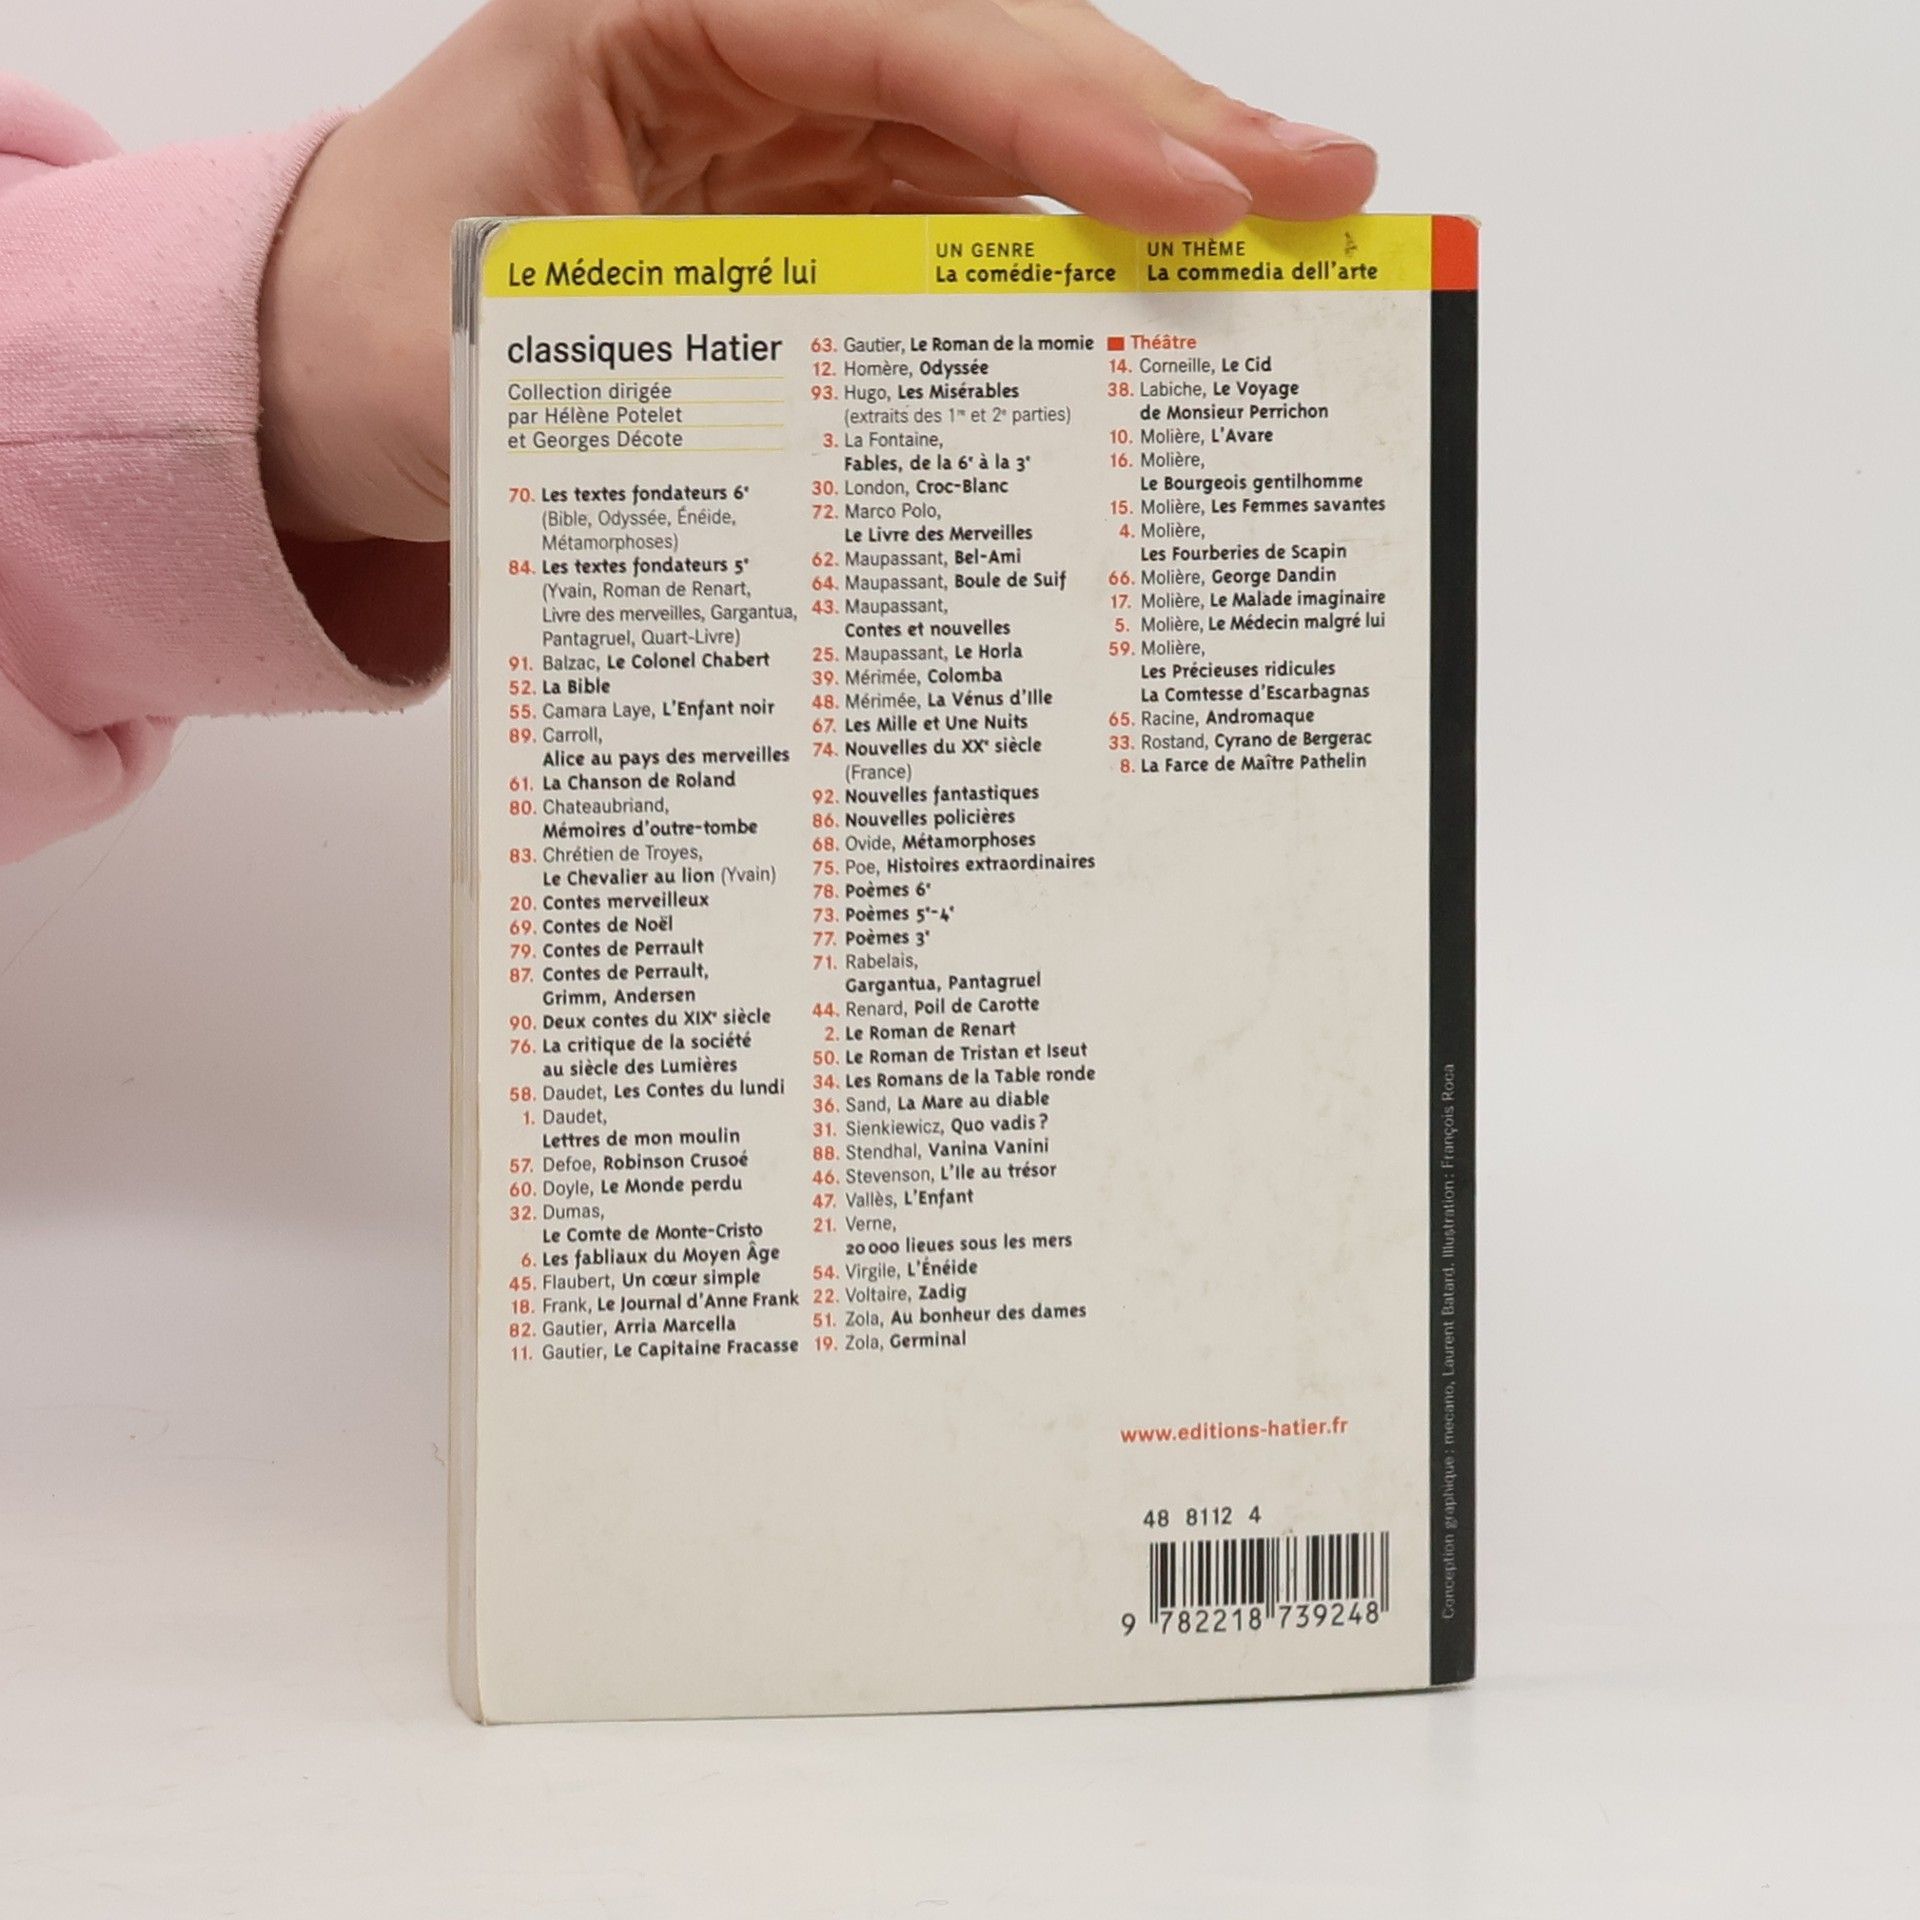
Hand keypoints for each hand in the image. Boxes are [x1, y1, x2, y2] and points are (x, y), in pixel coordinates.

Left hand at [259, 0, 1375, 546]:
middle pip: (989, 52)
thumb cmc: (362, 325)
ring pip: (1009, 126)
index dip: (1052, 103)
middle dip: (1154, 121)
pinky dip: (1077, 256)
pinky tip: (1168, 291)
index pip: (890, 24)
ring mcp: (797, 128)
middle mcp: (744, 48)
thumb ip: (630, 390)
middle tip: (1316, 188)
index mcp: (646, 12)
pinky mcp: (824, 215)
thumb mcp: (462, 355)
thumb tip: (822, 498)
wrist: (319, 370)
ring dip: (1147, 183)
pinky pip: (977, 215)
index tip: (1187, 187)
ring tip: (1290, 235)